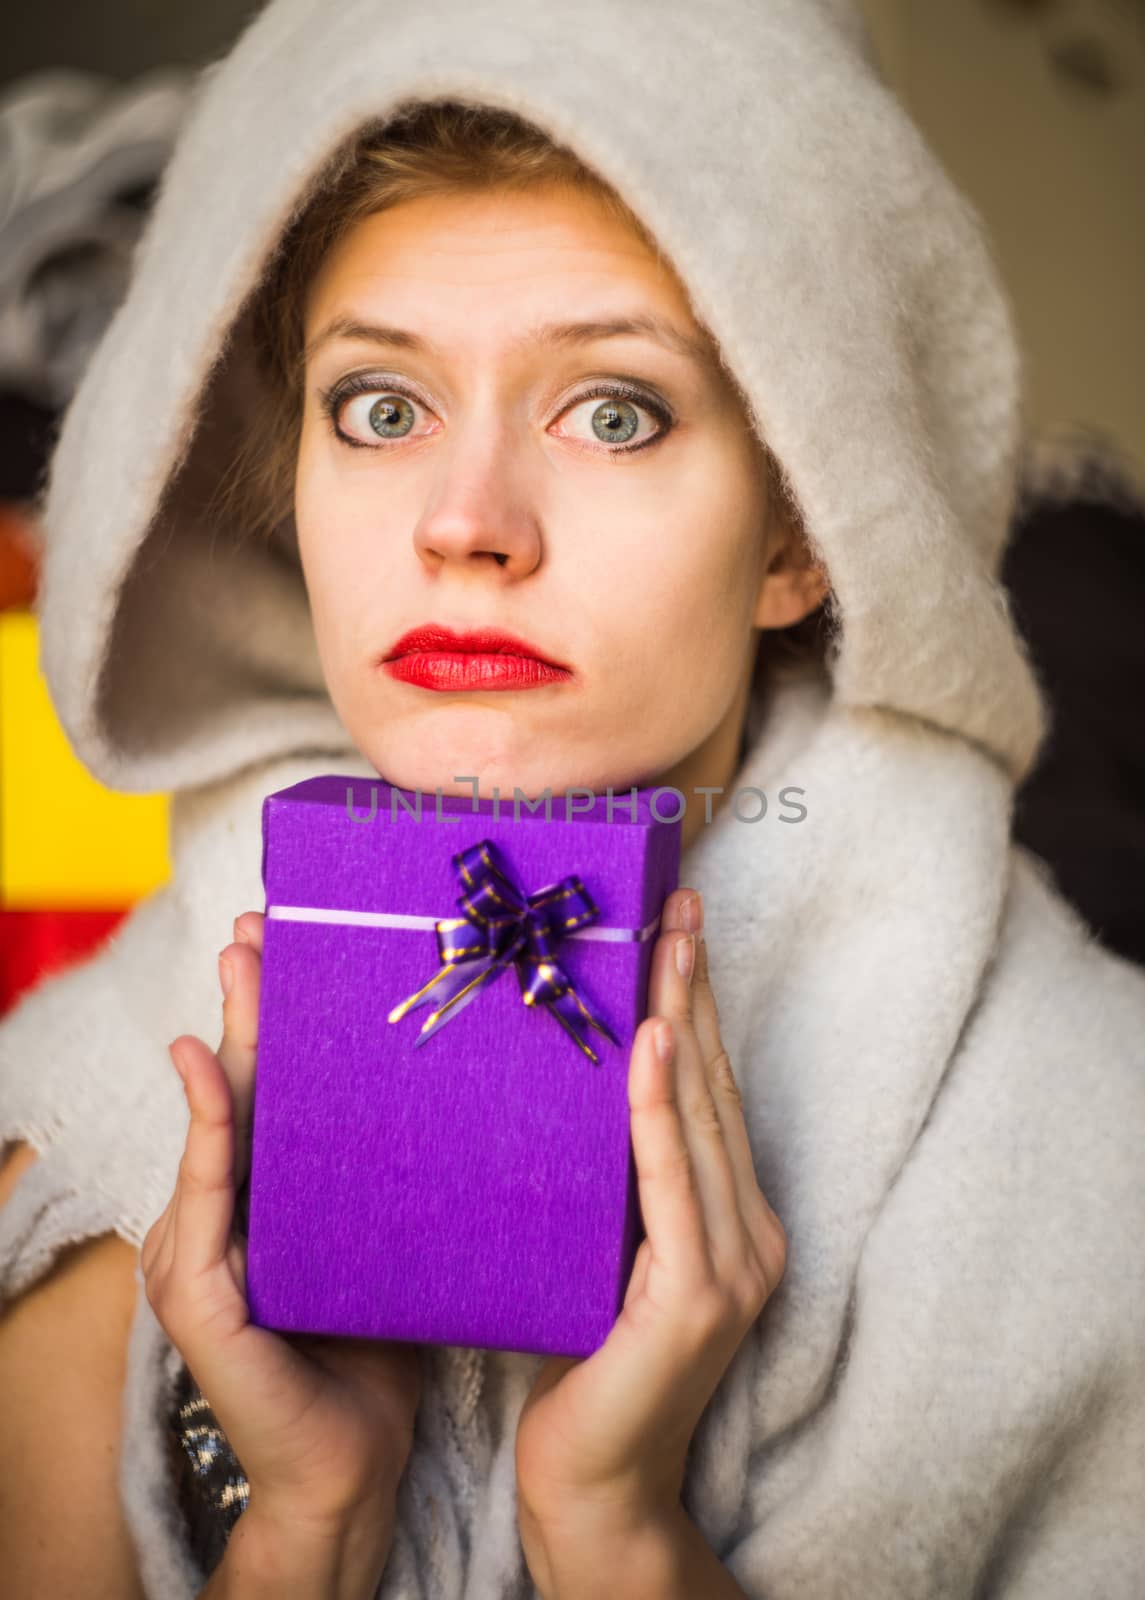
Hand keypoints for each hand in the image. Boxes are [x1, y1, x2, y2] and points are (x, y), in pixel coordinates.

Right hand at [141, 911, 423, 1554]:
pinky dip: (208, 1126)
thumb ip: (403, 1168)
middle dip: (249, 1004)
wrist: (356, 1462)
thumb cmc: (386, 1343)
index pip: (283, 1090)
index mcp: (279, 1195)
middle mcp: (231, 1210)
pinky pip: (205, 1194)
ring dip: (225, 1039)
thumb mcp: (397, 1235)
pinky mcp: (199, 1291)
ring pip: (219, 1124)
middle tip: (258, 924)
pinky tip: (210, 1068)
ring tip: (237, 965)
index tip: (302, 938)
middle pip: (245, 1088)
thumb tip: (474, 1082)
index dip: (287, 1016)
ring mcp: (202, 1247)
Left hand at [514, 887, 786, 1548]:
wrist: (591, 1480)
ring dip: (683, 1021)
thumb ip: (613, 1176)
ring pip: (701, 1118)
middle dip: (695, 989)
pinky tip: (653, 1043)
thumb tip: (569, 1077)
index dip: (697, 1006)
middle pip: (714, 1088)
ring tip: (666, 943)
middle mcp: (749, 1234)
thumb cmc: (579, 1357)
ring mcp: (733, 1266)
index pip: (709, 1093)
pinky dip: (661, 1107)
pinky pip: (672, 1179)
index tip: (676, 929)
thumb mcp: (601, 1245)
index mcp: (731, 1220)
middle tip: (677, 904)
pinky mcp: (696, 1297)